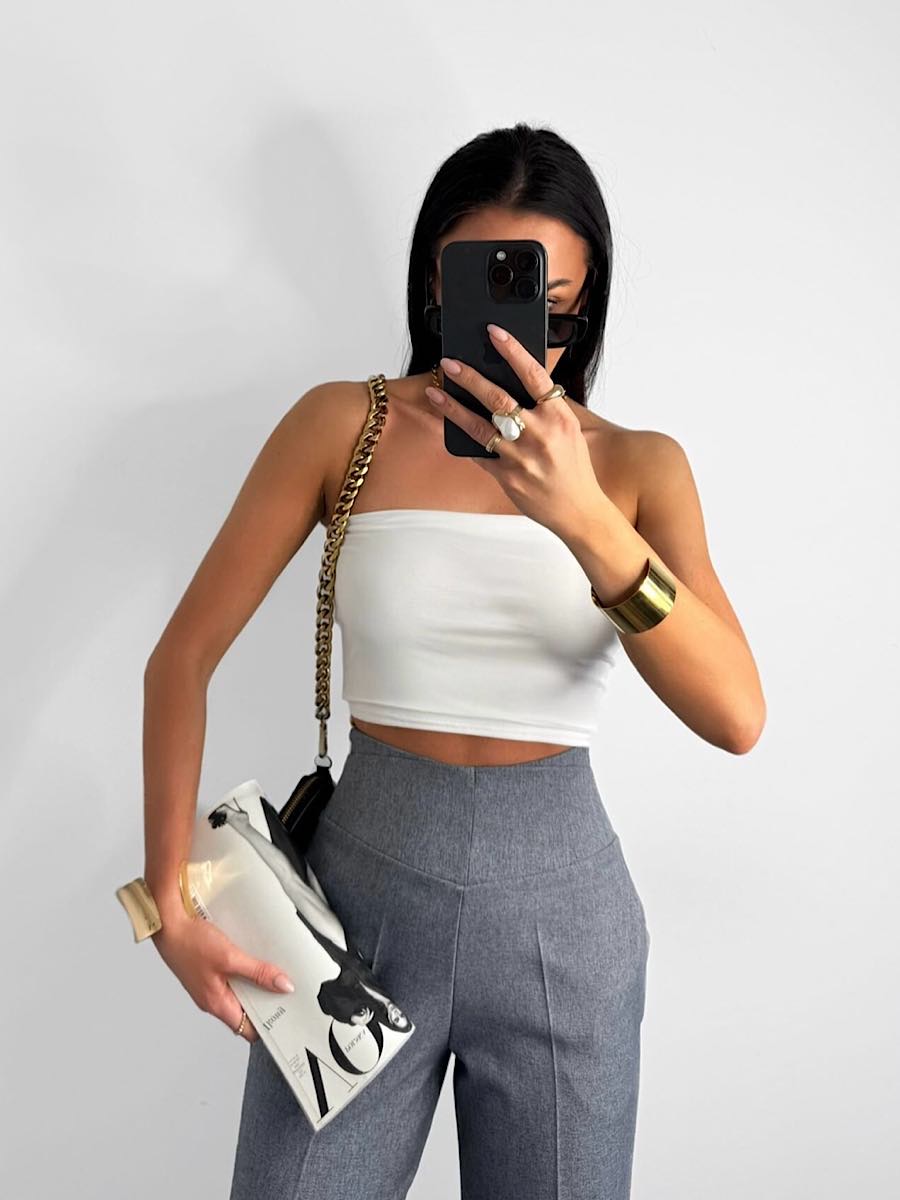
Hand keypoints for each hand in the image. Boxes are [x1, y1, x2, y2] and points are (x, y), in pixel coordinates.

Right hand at [152, 908, 294, 1043]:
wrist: (168, 923)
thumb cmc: (190, 942)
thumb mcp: (231, 957)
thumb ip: (258, 973)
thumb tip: (283, 986)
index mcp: (216, 1003)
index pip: (247, 1029)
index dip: (267, 1026)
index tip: (286, 1015)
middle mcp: (211, 998)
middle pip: (245, 1009)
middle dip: (265, 1000)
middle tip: (286, 989)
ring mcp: (208, 984)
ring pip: (239, 991)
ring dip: (255, 982)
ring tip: (274, 970)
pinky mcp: (207, 969)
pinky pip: (231, 976)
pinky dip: (244, 970)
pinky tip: (253, 956)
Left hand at [425, 323, 607, 538]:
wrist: (578, 509)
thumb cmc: (574, 467)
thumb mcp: (568, 429)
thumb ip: (544, 408)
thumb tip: (512, 383)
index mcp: (559, 416)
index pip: (533, 374)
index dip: (512, 350)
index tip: (494, 332)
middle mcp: (540, 434)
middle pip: (498, 398)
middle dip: (469, 377)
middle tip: (449, 363)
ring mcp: (521, 457)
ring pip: (479, 426)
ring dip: (453, 408)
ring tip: (436, 393)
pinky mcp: (507, 477)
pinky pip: (479, 453)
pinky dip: (465, 439)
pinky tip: (450, 425)